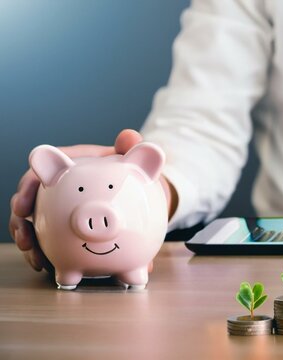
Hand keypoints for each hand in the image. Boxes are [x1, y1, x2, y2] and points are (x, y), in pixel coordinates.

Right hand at [8, 129, 161, 270]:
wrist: (130, 190)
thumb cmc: (122, 170)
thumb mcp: (125, 158)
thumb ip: (128, 147)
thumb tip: (130, 135)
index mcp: (63, 169)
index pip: (37, 176)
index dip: (27, 190)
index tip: (22, 207)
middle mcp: (53, 190)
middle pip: (27, 204)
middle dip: (19, 223)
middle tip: (25, 240)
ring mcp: (54, 210)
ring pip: (32, 226)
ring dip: (29, 243)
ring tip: (35, 259)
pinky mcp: (59, 228)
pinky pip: (48, 242)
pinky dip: (45, 254)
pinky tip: (47, 267)